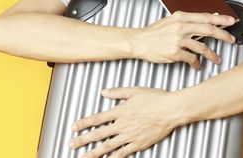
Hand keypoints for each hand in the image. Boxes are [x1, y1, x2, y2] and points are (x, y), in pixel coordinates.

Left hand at [69, 87, 185, 157]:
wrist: (171, 109)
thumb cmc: (157, 99)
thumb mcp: (135, 91)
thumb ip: (118, 92)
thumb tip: (104, 92)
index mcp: (121, 111)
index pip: (97, 118)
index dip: (84, 123)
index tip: (74, 127)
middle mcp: (123, 124)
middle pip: (99, 134)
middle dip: (83, 140)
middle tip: (72, 144)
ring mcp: (130, 135)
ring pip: (108, 146)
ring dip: (94, 152)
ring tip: (85, 157)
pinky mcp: (138, 143)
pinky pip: (123, 153)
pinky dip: (114, 157)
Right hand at [127, 11, 236, 68]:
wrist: (138, 42)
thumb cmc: (155, 32)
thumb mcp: (172, 20)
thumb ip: (190, 20)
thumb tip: (209, 17)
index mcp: (181, 17)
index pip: (205, 17)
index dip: (221, 19)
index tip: (231, 21)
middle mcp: (180, 27)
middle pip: (208, 30)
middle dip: (223, 35)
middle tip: (231, 40)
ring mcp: (177, 40)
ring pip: (202, 47)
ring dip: (212, 55)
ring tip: (217, 59)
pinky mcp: (174, 53)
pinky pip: (191, 58)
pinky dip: (196, 63)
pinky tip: (197, 65)